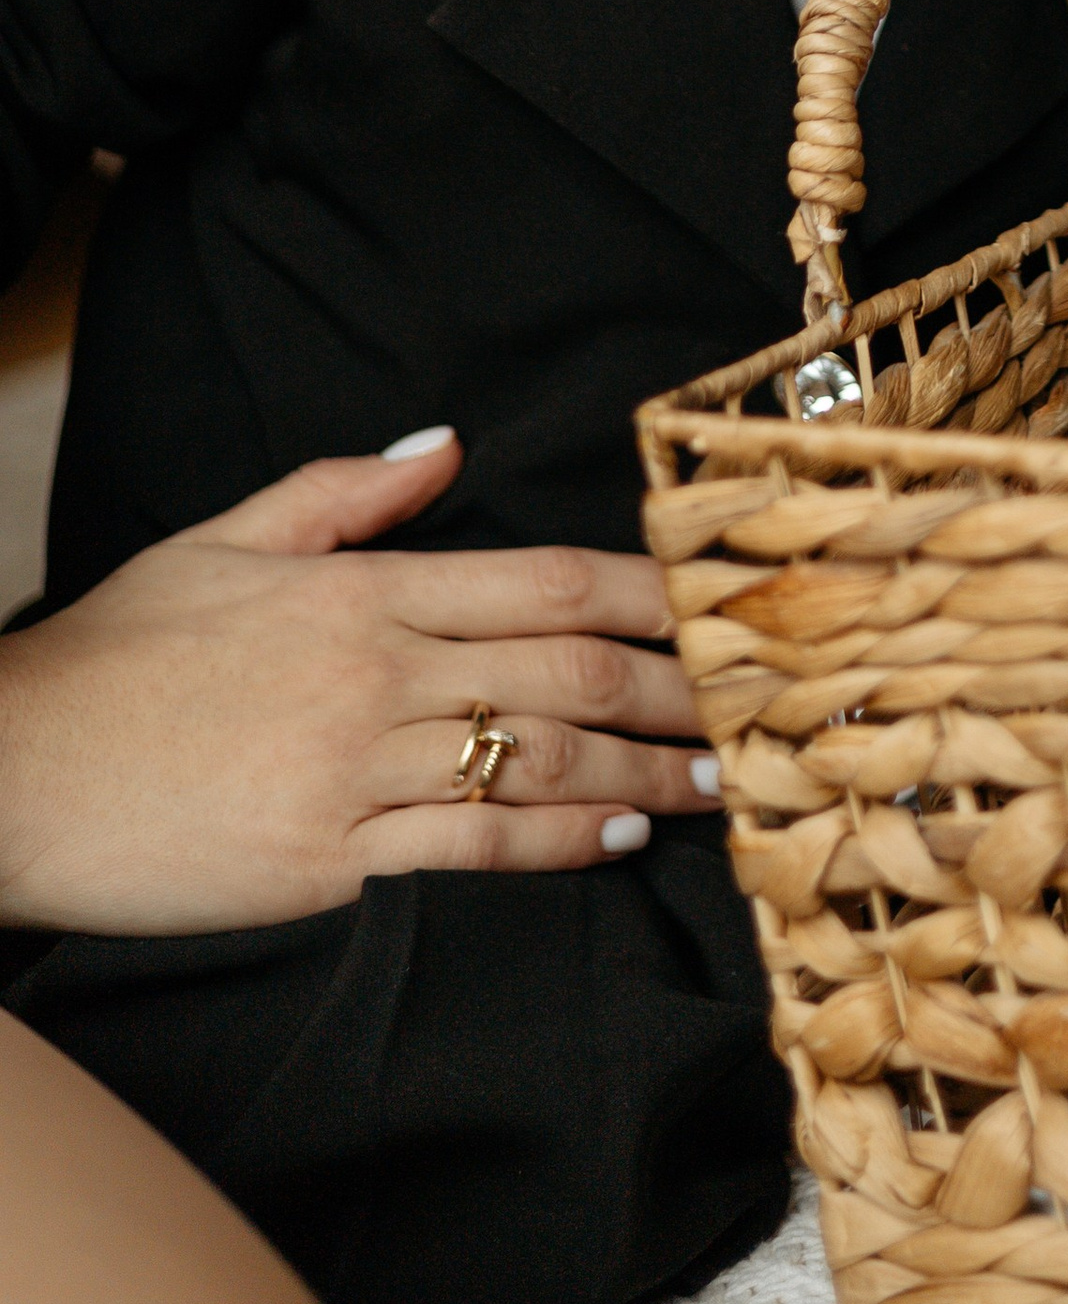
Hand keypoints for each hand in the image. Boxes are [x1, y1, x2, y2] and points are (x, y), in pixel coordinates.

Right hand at [0, 429, 722, 936]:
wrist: (11, 771)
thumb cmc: (116, 655)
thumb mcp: (226, 541)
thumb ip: (348, 494)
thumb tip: (446, 444)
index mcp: (361, 592)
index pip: (543, 582)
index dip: (648, 593)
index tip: (721, 602)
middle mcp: (374, 674)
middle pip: (565, 672)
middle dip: (673, 686)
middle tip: (757, 701)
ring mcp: (351, 771)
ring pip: (534, 760)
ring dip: (640, 772)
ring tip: (717, 781)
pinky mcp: (323, 859)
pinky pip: (467, 844)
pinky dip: (552, 839)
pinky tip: (614, 836)